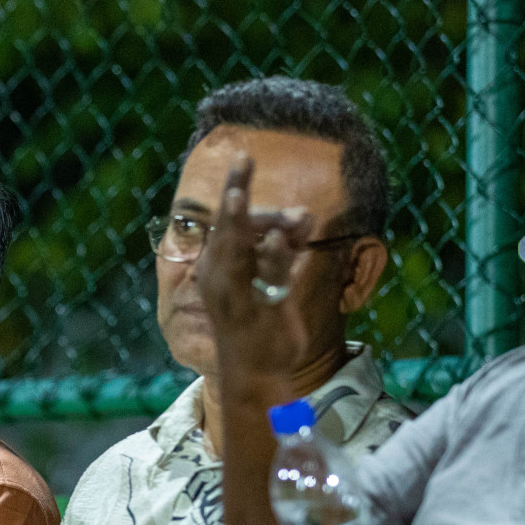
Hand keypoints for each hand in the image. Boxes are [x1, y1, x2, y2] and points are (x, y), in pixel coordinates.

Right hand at [193, 154, 313, 387]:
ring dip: (239, 221)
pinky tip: (279, 236)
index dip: (236, 186)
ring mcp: (238, 294)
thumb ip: (286, 243)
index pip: (227, 219)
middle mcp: (222, 276)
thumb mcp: (271, 274)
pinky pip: (266, 280)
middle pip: (228, 230)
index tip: (245, 156)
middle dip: (232, 200)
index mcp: (218, 264)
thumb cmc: (257, 315)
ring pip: (238, 252)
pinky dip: (272, 257)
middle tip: (240, 166)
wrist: (254, 368)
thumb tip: (305, 215)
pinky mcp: (261, 312)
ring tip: (238, 195)